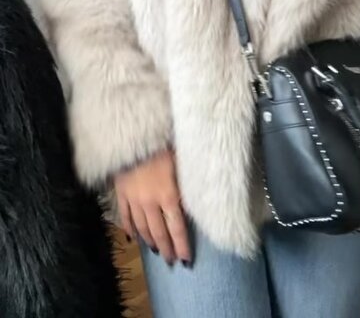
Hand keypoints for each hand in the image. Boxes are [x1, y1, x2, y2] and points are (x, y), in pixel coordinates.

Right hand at [114, 150, 191, 266]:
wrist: (130, 134)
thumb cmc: (161, 143)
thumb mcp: (181, 159)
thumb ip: (188, 179)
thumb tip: (202, 193)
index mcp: (168, 194)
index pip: (177, 227)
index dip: (181, 245)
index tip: (186, 260)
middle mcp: (150, 202)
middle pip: (159, 231)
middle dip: (166, 248)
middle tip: (170, 262)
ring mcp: (133, 199)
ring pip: (142, 226)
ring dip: (149, 241)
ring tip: (154, 251)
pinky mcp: (120, 193)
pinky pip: (124, 215)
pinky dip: (129, 228)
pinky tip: (132, 238)